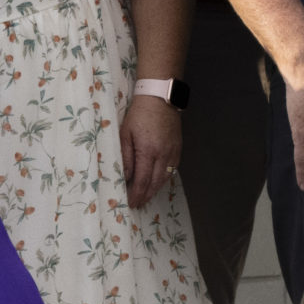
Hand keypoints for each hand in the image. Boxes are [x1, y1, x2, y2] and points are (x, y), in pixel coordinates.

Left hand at [119, 93, 182, 208]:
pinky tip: (158, 181)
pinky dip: (164, 178)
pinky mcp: (178, 147)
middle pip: (155, 182)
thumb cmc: (139, 114)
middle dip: (146, 195)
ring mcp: (173, 151)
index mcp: (148, 151)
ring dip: (156, 189)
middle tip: (138, 204)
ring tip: (147, 196)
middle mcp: (163, 154)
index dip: (137, 194)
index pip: (142, 180)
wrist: (160, 98)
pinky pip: (172, 168)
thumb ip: (125, 156)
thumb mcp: (125, 134)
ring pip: (166, 177)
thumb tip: (125, 176)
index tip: (131, 203)